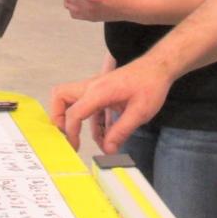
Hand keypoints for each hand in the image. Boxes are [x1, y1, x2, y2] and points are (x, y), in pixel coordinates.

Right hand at [49, 58, 169, 152]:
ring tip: (87, 141)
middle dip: (58, 117)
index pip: (74, 112)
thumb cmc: (150, 85)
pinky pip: (87, 106)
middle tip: (67, 135)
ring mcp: (95, 87)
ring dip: (74, 120)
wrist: (158, 67)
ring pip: (70, 99)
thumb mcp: (140, 112)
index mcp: (99, 91)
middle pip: (60, 96)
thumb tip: (108, 150)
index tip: (76, 147)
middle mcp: (92, 87)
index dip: (71, 132)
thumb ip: (121, 131)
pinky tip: (104, 136)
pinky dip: (89, 121)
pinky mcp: (101, 92)